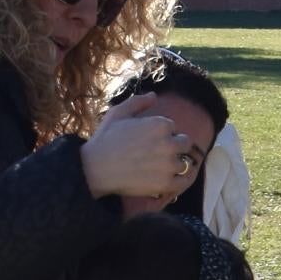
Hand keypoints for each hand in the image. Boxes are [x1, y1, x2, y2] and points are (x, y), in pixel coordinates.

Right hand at [82, 112, 199, 201]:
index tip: (148, 140)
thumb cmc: (105, 139)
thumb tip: (154, 96)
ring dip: (176, 163)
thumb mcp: (118, 113)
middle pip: (184, 143)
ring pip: (186, 162)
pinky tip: (174, 178)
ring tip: (161, 167)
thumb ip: (138, 102)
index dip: (161, 133)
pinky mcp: (166, 184)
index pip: (172, 127)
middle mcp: (168, 144)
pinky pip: (185, 181)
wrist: (95, 168)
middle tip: (157, 153)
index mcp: (160, 125)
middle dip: (174, 146)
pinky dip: (182, 179)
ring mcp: (169, 165)